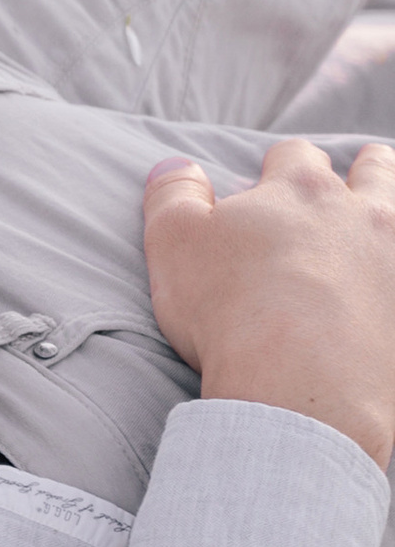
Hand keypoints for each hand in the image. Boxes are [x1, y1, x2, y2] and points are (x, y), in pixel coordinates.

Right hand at [145, 141, 394, 467]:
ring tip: (384, 223)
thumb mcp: (174, 242)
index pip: (295, 156)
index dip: (283, 165)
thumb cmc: (231, 312)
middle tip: (357, 176)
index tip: (275, 182)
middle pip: (373, 172)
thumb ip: (174, 194)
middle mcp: (362, 215)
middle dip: (362, 171)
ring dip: (392, 209)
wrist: (301, 390)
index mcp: (300, 189)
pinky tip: (389, 290)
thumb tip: (176, 166)